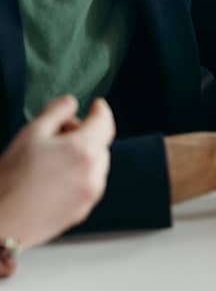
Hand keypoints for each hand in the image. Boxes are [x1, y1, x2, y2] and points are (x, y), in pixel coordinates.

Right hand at [0, 96, 114, 247]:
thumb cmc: (11, 178)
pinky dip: (80, 176)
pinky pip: (89, 184)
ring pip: (97, 165)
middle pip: (100, 143)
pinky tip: (53, 180)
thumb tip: (72, 103)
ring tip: (52, 160)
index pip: (105, 121)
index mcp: (84, 150)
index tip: (95, 105)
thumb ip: (57, 110)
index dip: (100, 110)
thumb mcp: (31, 132)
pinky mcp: (82, 211)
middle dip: (85, 134)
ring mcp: (90, 195)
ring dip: (84, 156)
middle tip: (58, 135)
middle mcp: (93, 173)